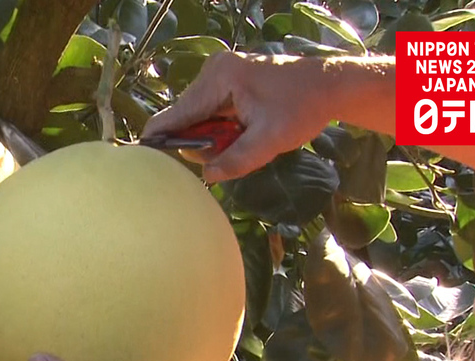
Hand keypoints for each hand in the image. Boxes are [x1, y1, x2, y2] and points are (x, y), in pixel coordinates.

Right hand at [142, 51, 332, 181]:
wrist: (331, 86)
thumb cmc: (303, 108)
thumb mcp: (270, 141)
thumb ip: (236, 160)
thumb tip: (206, 176)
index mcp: (219, 78)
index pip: (177, 113)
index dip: (159, 138)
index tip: (143, 160)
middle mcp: (214, 70)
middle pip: (186, 116)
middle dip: (199, 140)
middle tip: (225, 154)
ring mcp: (220, 74)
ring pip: (199, 116)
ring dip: (213, 136)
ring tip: (242, 140)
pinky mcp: (229, 81)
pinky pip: (211, 111)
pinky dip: (221, 128)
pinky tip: (240, 132)